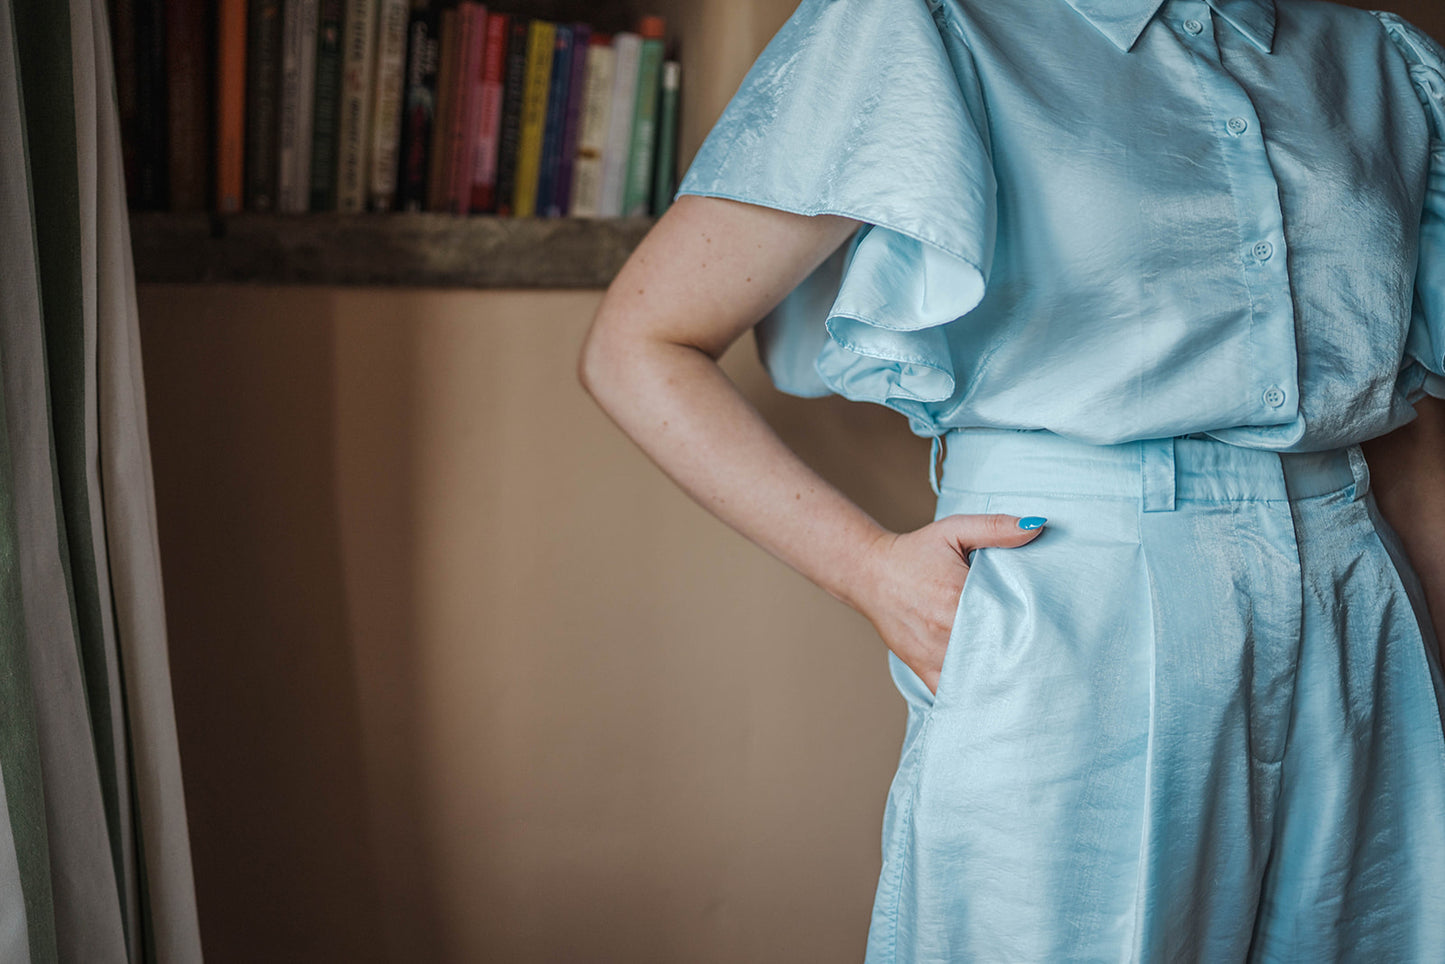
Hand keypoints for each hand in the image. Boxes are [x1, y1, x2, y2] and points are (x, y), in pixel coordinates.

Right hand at [857, 514, 1046, 695]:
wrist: (869, 573)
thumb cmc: (915, 552)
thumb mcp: (954, 530)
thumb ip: (996, 527)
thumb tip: (1037, 527)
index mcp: (958, 596)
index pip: (1010, 620)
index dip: (1034, 627)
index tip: (1052, 629)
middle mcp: (946, 630)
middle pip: (998, 653)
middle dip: (1023, 655)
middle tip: (1049, 658)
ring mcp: (934, 653)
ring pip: (979, 677)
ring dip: (1002, 677)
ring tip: (1027, 676)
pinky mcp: (922, 668)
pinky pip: (953, 693)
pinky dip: (973, 695)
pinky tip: (993, 694)